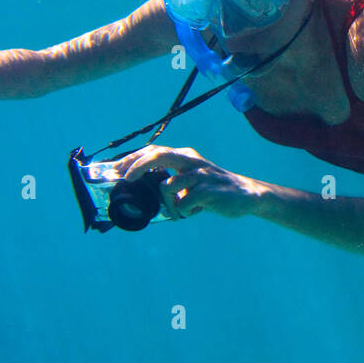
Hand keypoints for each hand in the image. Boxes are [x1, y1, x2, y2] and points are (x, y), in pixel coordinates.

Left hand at [112, 145, 261, 219]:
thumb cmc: (211, 189)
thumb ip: (170, 181)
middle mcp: (191, 161)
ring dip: (167, 204)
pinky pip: (183, 203)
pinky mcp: (209, 191)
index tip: (117, 169)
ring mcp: (200, 175)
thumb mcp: (190, 179)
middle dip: (138, 166)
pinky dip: (183, 211)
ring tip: (180, 211)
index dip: (134, 158)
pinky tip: (194, 211)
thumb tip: (138, 190)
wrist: (246, 195)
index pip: (155, 151)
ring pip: (168, 186)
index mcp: (185, 156)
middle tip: (126, 179)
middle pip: (159, 155)